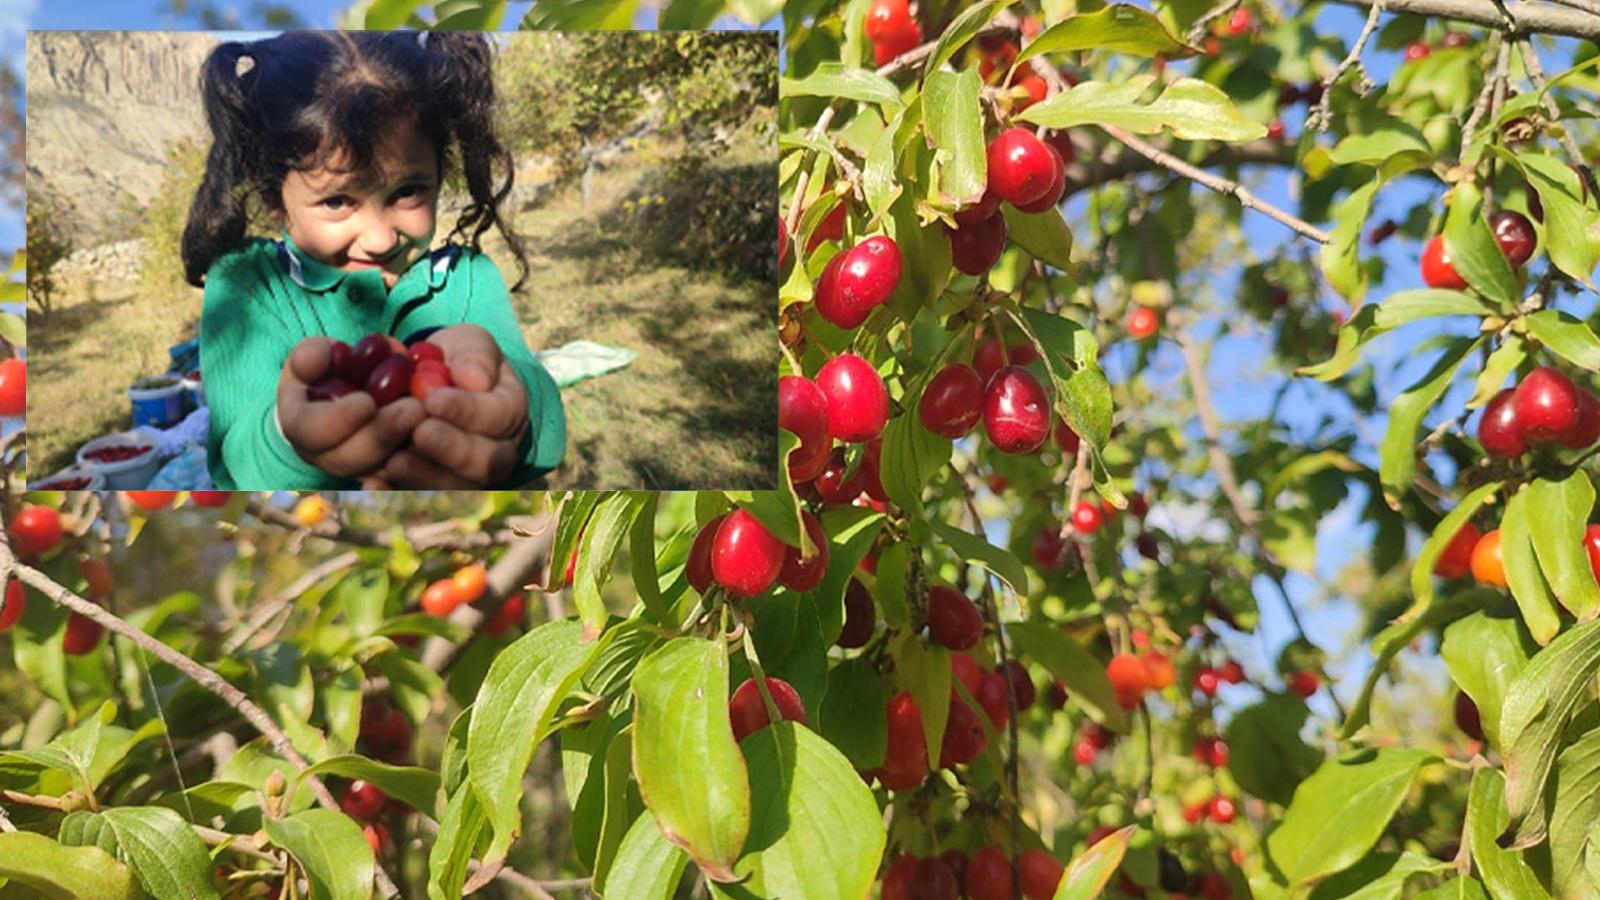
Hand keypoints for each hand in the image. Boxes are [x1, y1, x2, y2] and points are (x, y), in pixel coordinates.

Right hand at [277, 337, 424, 479]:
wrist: (364, 384)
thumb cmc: (334, 365)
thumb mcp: (320, 353)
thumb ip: (312, 355)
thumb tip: (310, 362)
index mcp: (300, 424)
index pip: (309, 431)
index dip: (336, 420)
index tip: (366, 402)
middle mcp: (325, 455)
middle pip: (348, 459)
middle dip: (380, 435)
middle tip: (413, 409)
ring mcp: (358, 467)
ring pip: (381, 470)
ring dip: (407, 446)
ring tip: (430, 416)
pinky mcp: (390, 471)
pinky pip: (408, 474)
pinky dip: (425, 458)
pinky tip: (444, 435)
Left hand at [369, 325, 530, 487]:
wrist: (438, 383)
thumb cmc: (457, 360)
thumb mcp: (470, 343)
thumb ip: (476, 356)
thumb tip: (474, 379)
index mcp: (509, 411)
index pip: (498, 416)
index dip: (467, 411)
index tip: (434, 399)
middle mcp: (497, 451)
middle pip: (486, 463)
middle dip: (451, 449)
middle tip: (420, 432)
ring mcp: (467, 475)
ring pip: (454, 485)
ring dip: (424, 476)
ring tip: (395, 461)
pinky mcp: (432, 486)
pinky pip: (419, 495)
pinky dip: (396, 491)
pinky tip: (375, 484)